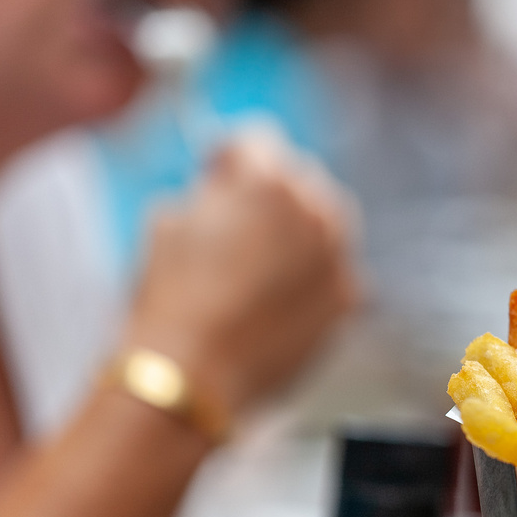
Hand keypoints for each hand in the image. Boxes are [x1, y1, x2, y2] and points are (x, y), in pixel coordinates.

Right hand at [124, 132, 359, 416]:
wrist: (192, 376)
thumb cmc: (170, 298)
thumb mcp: (167, 221)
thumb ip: (207, 193)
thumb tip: (223, 189)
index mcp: (266, 179)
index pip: (257, 140)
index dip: (231, 155)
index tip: (218, 170)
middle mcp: (313, 208)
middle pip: (298, 179)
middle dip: (270, 194)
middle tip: (239, 222)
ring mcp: (337, 253)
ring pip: (325, 224)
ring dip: (298, 234)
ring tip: (259, 267)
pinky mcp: (349, 297)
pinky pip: (334, 272)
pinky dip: (313, 279)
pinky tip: (278, 302)